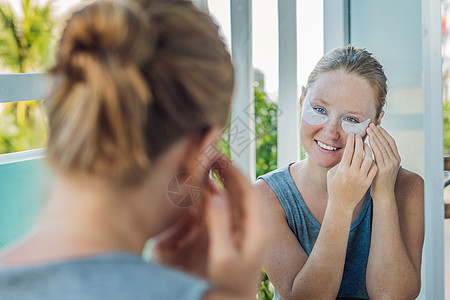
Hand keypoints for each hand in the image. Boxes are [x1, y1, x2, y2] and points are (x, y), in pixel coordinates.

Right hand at [153, 157, 267, 297]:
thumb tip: (216, 194)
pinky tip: (211, 186)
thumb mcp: (222, 256)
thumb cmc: (229, 281)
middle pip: (246, 188)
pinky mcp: (243, 230)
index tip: (220, 156)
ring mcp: (250, 226)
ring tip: (211, 164)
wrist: (236, 297)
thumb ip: (220, 225)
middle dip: (230, 170)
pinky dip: (223, 191)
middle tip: (214, 153)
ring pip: (240, 195)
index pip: (249, 190)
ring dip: (226, 178)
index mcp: (258, 228)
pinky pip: (234, 204)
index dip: (234, 171)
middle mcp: (257, 224)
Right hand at [327, 134, 376, 210]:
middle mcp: (353, 173)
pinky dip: (372, 161)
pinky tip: (370, 157)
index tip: (352, 134)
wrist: (342, 204)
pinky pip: (373, 168)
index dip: (351, 141)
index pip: (349, 151)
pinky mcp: (367, 182)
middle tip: (360, 136)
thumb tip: (347, 152)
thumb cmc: (334, 188)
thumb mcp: (331, 174)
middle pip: (359, 153)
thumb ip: (339, 163)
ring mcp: (362, 178)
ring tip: (366, 145)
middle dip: (359, 142)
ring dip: (368, 150)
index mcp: (342, 170)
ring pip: (368, 159)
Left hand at [366, 124, 400, 199]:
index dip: (384, 133)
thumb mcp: (382, 166)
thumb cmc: (379, 180)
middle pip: (387, 142)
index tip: (377, 126)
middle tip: (371, 124)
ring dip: (375, 137)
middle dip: (378, 132)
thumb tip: (373, 145)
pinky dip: (374, 146)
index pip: (390, 142)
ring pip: (383, 146)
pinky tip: (368, 140)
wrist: (383, 195)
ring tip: (368, 129)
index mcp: (396, 158)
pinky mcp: (384, 169)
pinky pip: (378, 154)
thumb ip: (380, 156)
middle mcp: (395, 160)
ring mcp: (390, 164)